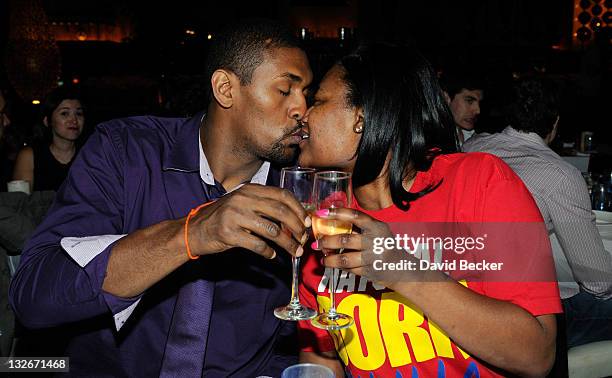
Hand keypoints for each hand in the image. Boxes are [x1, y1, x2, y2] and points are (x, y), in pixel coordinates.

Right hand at [187, 184, 309, 258]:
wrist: (194, 230)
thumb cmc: (223, 218)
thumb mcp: (243, 204)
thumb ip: (264, 206)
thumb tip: (295, 218)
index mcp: (250, 189)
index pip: (282, 195)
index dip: (298, 209)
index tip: (306, 222)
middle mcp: (243, 199)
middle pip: (281, 212)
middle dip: (297, 227)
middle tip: (303, 239)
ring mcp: (234, 216)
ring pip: (272, 230)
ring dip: (287, 243)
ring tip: (293, 252)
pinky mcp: (229, 234)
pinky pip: (257, 245)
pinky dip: (268, 252)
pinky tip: (271, 256)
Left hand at [313, 208, 421, 287]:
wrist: (404, 268)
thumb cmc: (386, 246)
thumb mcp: (379, 232)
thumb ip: (360, 227)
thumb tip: (332, 223)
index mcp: (377, 227)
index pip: (355, 216)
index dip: (336, 213)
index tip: (321, 213)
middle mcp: (376, 241)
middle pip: (345, 239)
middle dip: (326, 241)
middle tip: (317, 243)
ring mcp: (373, 258)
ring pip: (344, 258)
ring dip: (330, 259)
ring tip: (322, 258)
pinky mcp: (370, 272)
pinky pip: (349, 269)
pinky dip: (339, 267)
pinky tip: (332, 264)